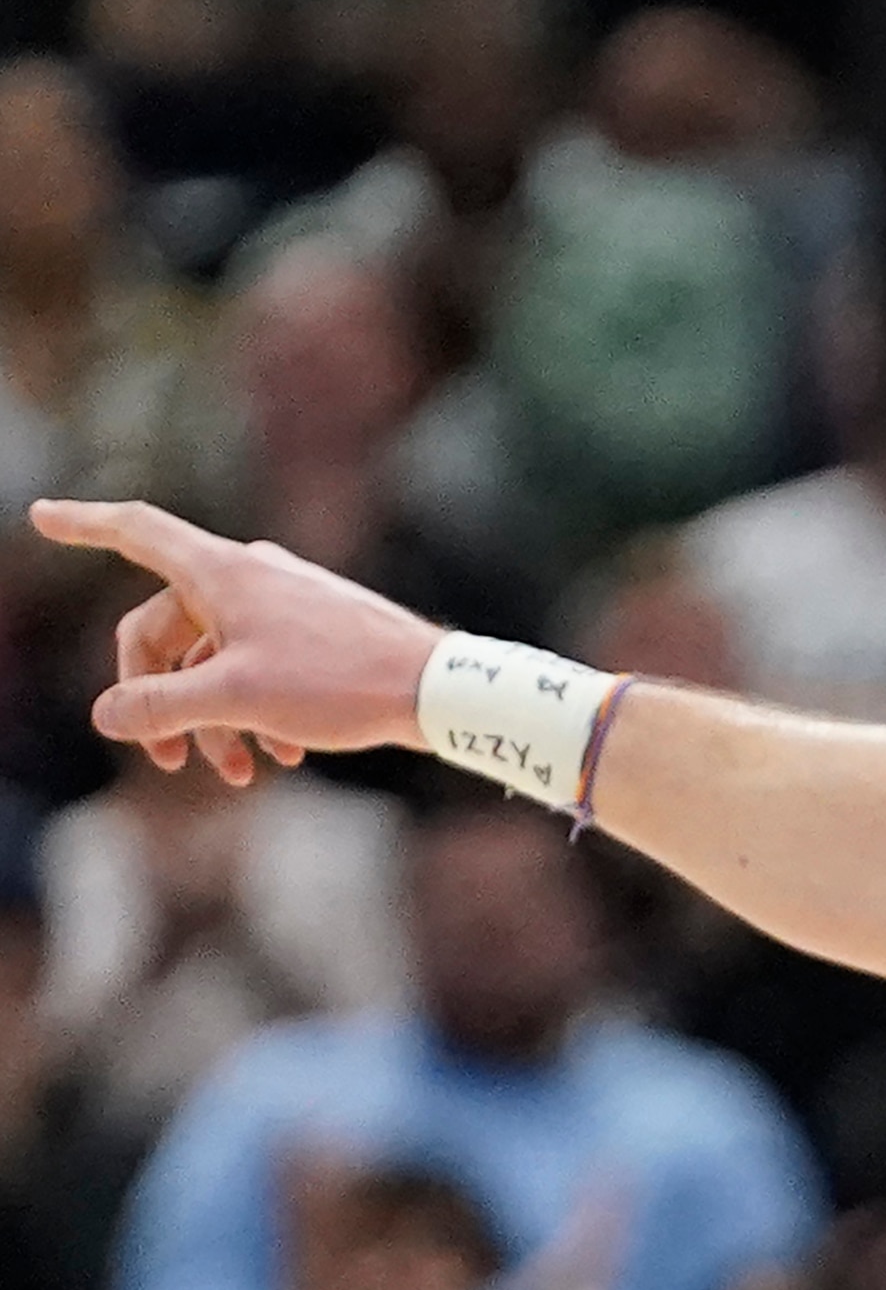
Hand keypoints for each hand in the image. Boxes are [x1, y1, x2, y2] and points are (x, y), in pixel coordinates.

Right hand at [27, 499, 442, 782]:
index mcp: (222, 572)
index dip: (85, 524)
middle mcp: (251, 574)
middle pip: (166, 627)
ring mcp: (287, 599)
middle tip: (169, 764)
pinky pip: (261, 663)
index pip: (137, 532)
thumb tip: (107, 715)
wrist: (440, 690)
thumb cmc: (340, 683)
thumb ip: (160, 706)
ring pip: (216, 656)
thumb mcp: (233, 699)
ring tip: (239, 774)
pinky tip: (282, 755)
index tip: (42, 515)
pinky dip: (256, 707)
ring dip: (214, 717)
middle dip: (159, 697)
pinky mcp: (318, 628)